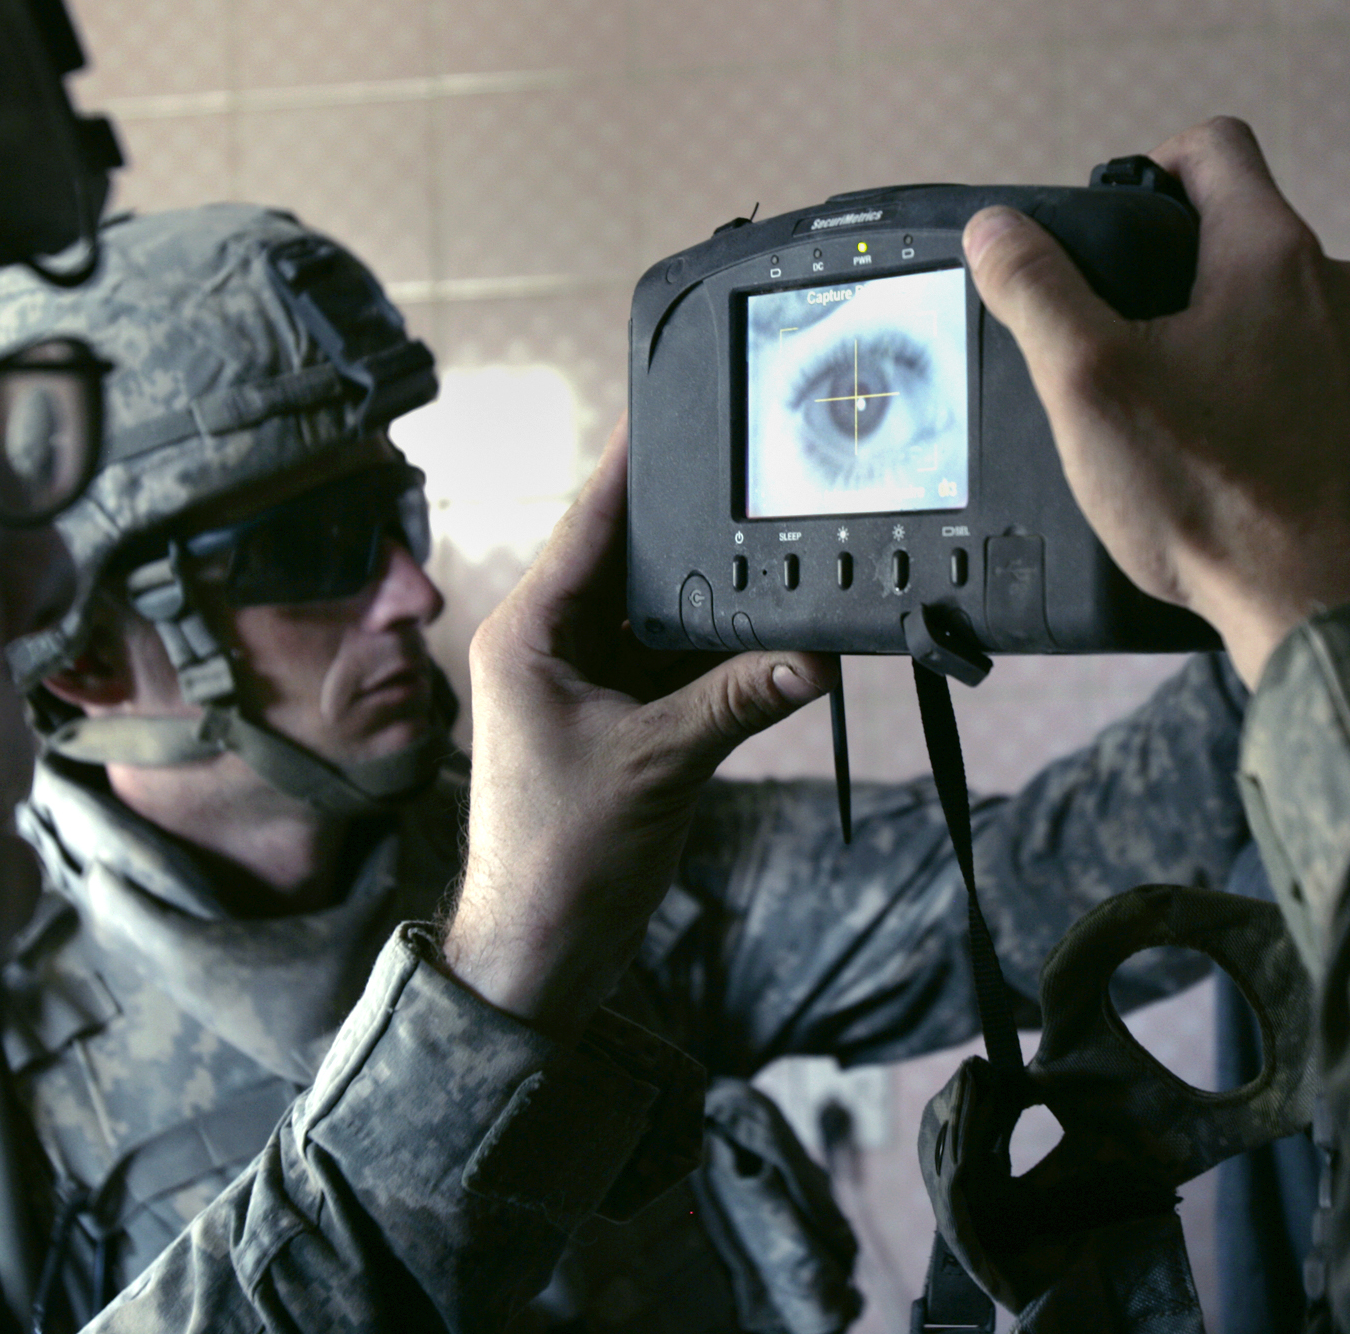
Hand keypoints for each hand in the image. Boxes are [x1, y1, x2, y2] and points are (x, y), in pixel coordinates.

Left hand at [443, 421, 832, 1040]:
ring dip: (719, 588)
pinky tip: (781, 623)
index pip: (588, 521)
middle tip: (757, 465)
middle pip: (633, 553)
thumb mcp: (656, 766)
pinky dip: (729, 645)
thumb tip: (819, 655)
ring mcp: (592, 675)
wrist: (544, 949)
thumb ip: (737, 700)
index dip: (631, 461)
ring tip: (781, 537)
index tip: (672, 400)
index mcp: (530, 631)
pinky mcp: (627, 711)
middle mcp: (556, 639)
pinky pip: (683, 656)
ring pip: (665, 605)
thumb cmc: (561, 859)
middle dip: (694, 520)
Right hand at [962, 117, 1349, 684]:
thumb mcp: (1089, 382)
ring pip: (1281, 307)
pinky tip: (1225, 453)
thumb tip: (997, 229)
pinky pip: (1310, 373)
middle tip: (1122, 332)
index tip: (1117, 218)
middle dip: (1179, 268)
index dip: (1151, 165)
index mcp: (1272, 253)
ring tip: (1171, 404)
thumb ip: (1036, 290)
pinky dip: (1265, 392)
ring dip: (1225, 333)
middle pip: (1247, 231)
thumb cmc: (1216, 497)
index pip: (1216, 147)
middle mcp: (1339, 288)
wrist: (1326, 609)